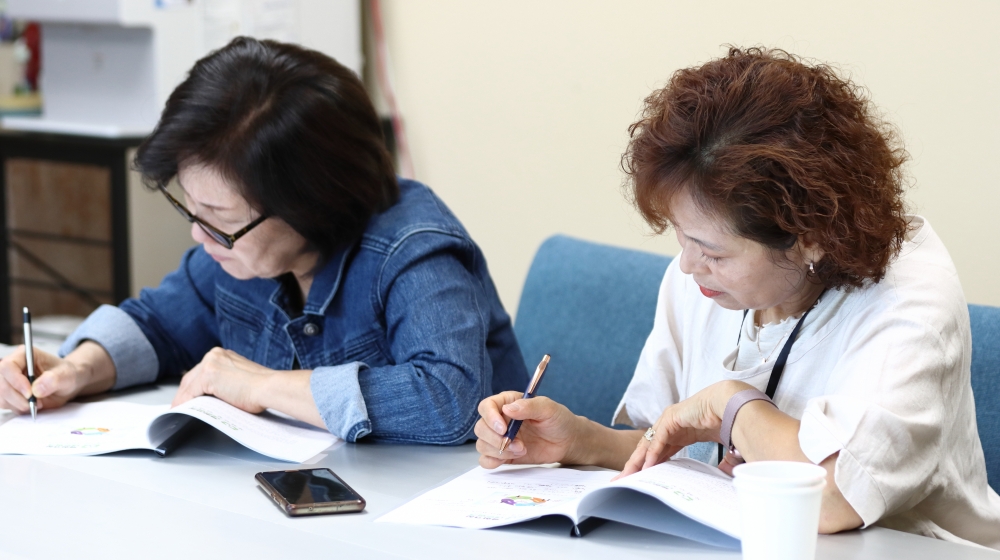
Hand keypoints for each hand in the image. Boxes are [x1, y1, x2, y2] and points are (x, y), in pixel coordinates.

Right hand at [0, 344, 101, 412]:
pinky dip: (17, 408)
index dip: (16, 381)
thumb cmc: (66, 375)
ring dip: (18, 404)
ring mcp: (8, 380)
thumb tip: (37, 389)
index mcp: (24, 354)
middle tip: (34, 404)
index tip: (30, 394)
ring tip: (37, 404)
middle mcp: (13, 366)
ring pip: (1, 395)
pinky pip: (4, 403)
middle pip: (1, 382)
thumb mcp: (67, 375)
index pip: (8, 366)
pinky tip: (31, 406)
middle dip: (17, 397)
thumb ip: (54, 380)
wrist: (66, 384)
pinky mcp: (8, 393)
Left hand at [172, 347, 274, 412]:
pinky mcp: (208, 376)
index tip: (188, 398)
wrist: (269, 388)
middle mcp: (215, 355)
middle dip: (185, 394)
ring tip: (181, 412)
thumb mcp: (239, 380)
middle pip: (191, 377)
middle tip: (181, 407)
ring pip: (189, 385)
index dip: (192, 388)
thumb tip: (212, 397)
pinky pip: (189, 393)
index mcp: (223, 355)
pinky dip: (185, 403)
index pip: (200, 372)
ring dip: (183, 400)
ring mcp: (210, 364)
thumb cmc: (262, 388)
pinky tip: (184, 411)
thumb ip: (225, 383)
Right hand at [474, 391, 585, 468]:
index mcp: (507, 403)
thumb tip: (508, 409)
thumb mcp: (548, 409)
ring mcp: (500, 438)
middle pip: (481, 428)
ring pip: (482, 444)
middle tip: (518, 444)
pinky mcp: (503, 455)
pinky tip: (512, 458)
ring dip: (499, 451)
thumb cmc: (558, 420)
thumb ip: (529, 406)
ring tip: (522, 450)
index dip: (490, 417)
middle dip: (496, 439)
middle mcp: (500, 420)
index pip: (486, 406)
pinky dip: (494, 461)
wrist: (567, 441)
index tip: (503, 429)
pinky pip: (486, 460)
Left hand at [616, 380, 747, 478]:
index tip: (642, 479)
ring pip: (649, 444)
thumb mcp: (724, 447)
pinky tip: (647, 465)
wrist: (734, 403)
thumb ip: (724, 461)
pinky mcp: (672, 418)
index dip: (650, 465)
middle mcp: (672, 426)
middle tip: (625, 480)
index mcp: (682, 432)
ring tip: (629, 476)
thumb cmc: (731, 420)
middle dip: (636, 465)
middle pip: (649, 448)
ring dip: (638, 461)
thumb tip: (727, 474)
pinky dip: (653, 453)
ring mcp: (670, 420)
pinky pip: (659, 439)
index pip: (660, 451)